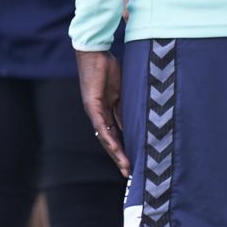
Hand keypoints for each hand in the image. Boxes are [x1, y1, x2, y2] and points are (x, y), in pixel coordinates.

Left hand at [76, 49, 128, 175]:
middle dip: (119, 157)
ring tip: (125, 166)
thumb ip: (124, 108)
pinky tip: (114, 148)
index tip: (131, 163)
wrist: (94, 52)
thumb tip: (133, 125)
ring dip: (115, 152)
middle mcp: (98, 114)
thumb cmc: (107, 68)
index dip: (122, 150)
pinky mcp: (92, 104)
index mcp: (106, 111)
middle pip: (109, 141)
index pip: (115, 135)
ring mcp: (94, 111)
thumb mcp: (121, 92)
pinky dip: (108, 137)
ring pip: (104, 137)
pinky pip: (101, 124)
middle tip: (128, 173)